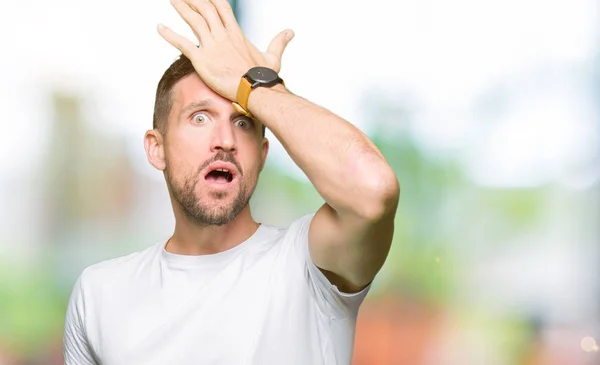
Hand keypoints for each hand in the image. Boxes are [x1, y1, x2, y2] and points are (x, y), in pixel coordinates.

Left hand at [158, 0, 293, 101]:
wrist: (256, 90)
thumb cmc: (265, 77)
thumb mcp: (273, 56)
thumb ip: (279, 41)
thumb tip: (290, 32)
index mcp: (236, 33)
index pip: (223, 8)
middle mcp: (222, 35)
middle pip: (205, 9)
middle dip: (194, 0)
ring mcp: (211, 46)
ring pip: (193, 20)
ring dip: (182, 8)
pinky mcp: (201, 60)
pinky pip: (182, 44)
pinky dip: (170, 35)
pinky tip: (159, 27)